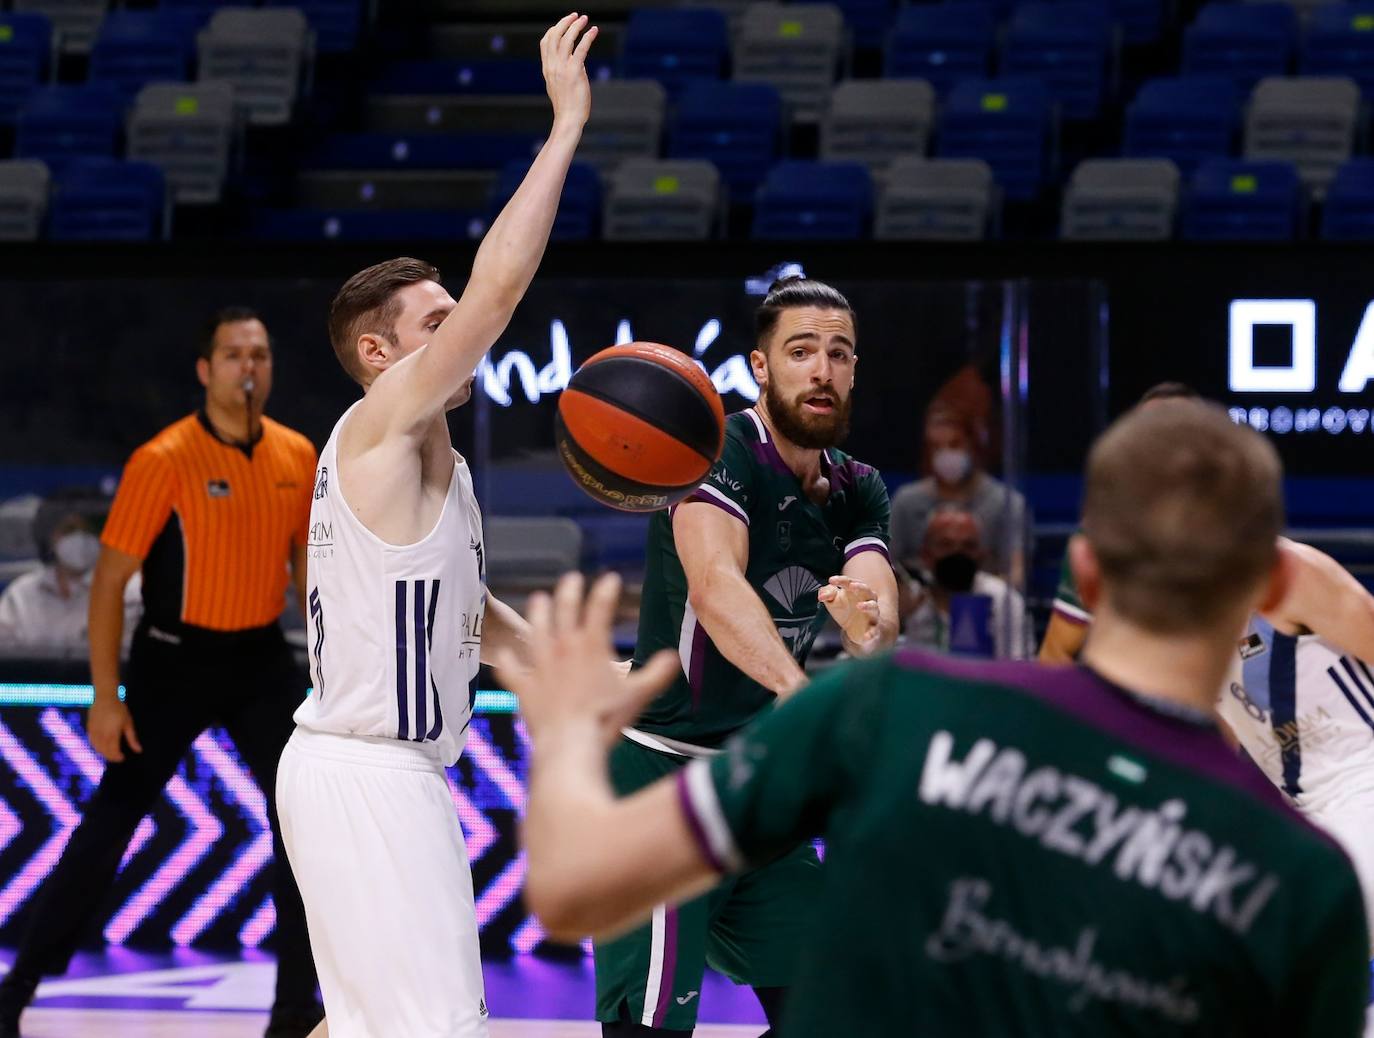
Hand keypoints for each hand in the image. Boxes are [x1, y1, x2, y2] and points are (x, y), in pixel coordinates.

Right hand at [87, 695, 141, 762]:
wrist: (105, 698)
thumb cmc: (119, 710)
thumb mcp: (128, 723)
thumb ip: (132, 739)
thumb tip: (139, 750)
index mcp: (113, 734)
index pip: (113, 752)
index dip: (117, 757)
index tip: (122, 758)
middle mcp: (102, 735)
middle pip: (105, 752)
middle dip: (111, 757)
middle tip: (117, 757)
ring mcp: (94, 732)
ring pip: (97, 748)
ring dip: (103, 753)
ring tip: (111, 753)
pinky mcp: (89, 729)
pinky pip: (91, 742)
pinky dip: (96, 747)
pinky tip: (102, 747)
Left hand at [497, 572, 677, 747]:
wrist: (570, 743)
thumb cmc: (606, 718)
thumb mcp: (640, 694)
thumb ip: (659, 673)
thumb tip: (674, 657)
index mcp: (591, 645)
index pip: (600, 608)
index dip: (606, 590)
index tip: (610, 578)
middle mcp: (563, 648)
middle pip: (564, 610)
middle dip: (569, 591)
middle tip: (572, 578)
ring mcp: (541, 666)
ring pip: (535, 631)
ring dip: (537, 613)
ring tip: (538, 599)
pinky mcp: (524, 687)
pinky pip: (512, 671)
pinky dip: (507, 662)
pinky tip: (502, 655)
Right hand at [541, 13, 597, 128]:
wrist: (568, 119)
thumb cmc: (567, 106)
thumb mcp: (559, 86)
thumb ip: (564, 72)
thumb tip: (578, 63)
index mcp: (547, 68)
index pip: (546, 42)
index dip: (554, 29)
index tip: (564, 24)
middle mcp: (552, 66)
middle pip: (554, 35)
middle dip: (565, 22)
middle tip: (575, 16)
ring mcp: (562, 68)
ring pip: (567, 39)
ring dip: (576, 26)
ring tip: (584, 19)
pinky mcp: (575, 72)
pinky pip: (581, 49)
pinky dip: (588, 37)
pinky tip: (594, 30)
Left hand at [819, 575, 881, 651]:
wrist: (856, 629)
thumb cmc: (844, 610)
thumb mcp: (833, 602)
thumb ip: (827, 595)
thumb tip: (822, 596)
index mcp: (855, 591)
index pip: (849, 582)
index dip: (841, 580)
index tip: (831, 580)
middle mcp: (866, 600)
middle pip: (866, 590)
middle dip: (859, 587)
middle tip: (851, 586)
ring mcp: (871, 614)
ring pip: (874, 607)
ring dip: (867, 606)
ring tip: (859, 606)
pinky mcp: (873, 628)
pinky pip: (875, 630)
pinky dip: (872, 633)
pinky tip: (867, 636)